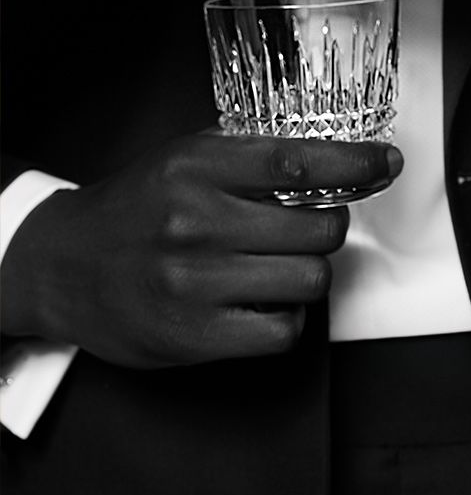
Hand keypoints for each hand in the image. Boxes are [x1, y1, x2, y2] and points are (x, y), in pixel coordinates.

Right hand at [1, 133, 402, 368]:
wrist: (62, 266)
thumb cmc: (131, 212)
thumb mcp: (181, 162)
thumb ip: (248, 159)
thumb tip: (336, 160)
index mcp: (195, 169)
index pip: (298, 162)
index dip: (354, 165)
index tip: (384, 164)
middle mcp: (196, 222)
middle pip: (319, 229)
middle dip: (326, 229)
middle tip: (307, 230)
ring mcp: (195, 282)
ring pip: (309, 280)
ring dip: (306, 275)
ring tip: (276, 268)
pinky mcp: (196, 335)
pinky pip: (283, 330)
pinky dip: (285, 319)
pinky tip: (262, 304)